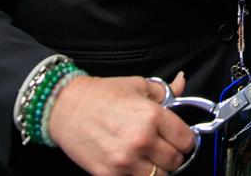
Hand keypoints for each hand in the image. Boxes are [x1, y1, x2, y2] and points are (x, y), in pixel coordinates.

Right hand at [49, 70, 195, 175]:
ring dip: (157, 168)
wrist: (64, 107)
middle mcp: (141, 140)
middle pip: (176, 161)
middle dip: (173, 154)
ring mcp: (125, 161)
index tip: (180, 138)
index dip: (185, 139)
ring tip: (148, 157)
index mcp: (152, 116)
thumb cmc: (100, 94)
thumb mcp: (137, 85)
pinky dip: (139, 175)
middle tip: (164, 147)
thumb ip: (164, 91)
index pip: (186, 139)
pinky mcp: (109, 175)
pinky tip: (134, 163)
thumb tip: (181, 84)